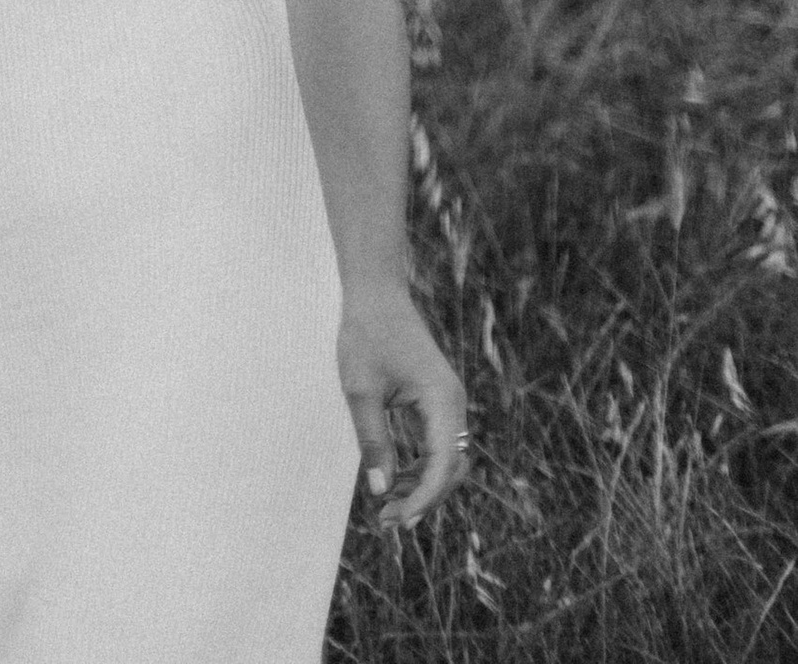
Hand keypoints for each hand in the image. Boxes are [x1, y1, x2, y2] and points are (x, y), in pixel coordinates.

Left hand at [338, 276, 467, 528]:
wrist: (375, 293)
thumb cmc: (366, 335)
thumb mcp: (361, 391)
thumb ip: (373, 441)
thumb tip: (379, 491)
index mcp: (442, 400)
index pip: (442, 464)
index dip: (423, 497)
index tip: (399, 519)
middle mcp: (453, 404)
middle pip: (450, 469)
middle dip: (423, 498)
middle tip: (387, 521)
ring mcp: (447, 403)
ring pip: (445, 460)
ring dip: (421, 487)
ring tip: (386, 508)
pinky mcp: (435, 401)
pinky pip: (436, 445)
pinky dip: (419, 467)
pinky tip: (393, 481)